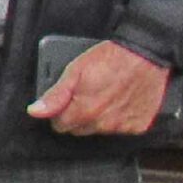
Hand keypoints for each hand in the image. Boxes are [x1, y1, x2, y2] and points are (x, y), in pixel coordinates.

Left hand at [28, 40, 168, 135]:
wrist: (146, 53)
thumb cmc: (111, 58)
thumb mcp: (75, 70)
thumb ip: (55, 95)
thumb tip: (35, 111)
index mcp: (83, 112)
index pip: (60, 125)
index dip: (60, 112)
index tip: (67, 101)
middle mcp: (103, 124)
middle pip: (79, 129)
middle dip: (79, 115)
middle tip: (88, 94)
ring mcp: (122, 127)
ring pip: (99, 130)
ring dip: (99, 117)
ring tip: (106, 94)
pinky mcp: (138, 126)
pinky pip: (122, 128)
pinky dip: (120, 117)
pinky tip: (122, 100)